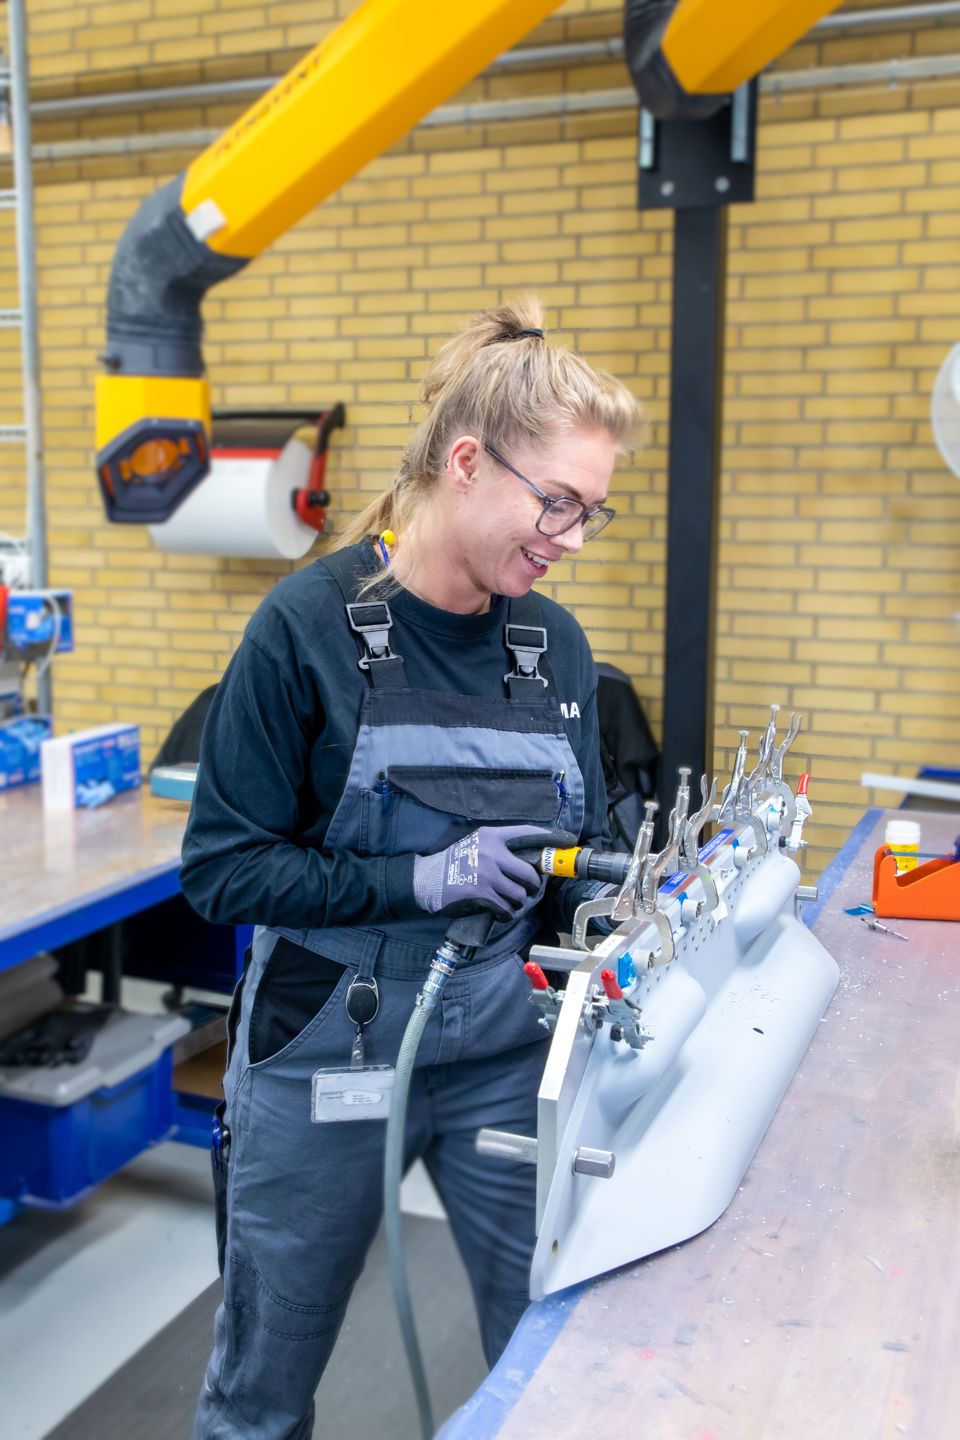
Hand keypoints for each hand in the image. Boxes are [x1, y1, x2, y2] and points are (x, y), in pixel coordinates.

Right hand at [413, 824, 576, 921]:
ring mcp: (487, 875)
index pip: (529, 834)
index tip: (569, 840)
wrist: (427, 879)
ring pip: (519, 895)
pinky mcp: (481, 894)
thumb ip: (501, 846)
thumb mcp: (477, 843)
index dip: (552, 838)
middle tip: (526, 890)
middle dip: (531, 886)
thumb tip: (531, 859)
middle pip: (530, 874)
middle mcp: (492, 853)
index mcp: (493, 837)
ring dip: (517, 903)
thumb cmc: (455, 862)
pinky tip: (499, 912)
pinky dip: (506, 914)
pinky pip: (506, 909)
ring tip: (508, 902)